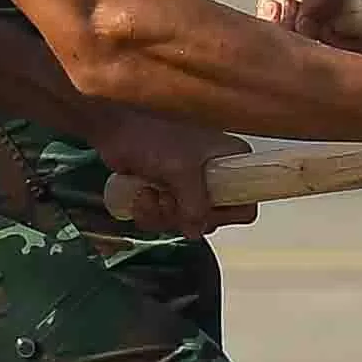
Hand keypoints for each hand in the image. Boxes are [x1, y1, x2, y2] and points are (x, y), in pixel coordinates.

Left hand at [87, 103, 249, 237]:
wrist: (116, 129)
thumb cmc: (154, 137)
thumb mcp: (181, 169)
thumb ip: (195, 204)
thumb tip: (196, 232)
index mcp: (233, 160)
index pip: (246, 201)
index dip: (225, 213)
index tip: (202, 210)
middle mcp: (217, 174)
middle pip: (213, 217)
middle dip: (184, 215)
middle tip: (168, 200)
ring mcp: (191, 185)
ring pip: (187, 222)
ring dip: (162, 215)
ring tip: (149, 195)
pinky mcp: (169, 192)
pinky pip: (166, 219)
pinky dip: (150, 214)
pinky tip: (141, 196)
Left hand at [257, 0, 361, 46]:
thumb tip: (307, 29)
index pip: (354, 54)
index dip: (334, 45)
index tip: (322, 26)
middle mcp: (337, 35)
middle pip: (321, 57)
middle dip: (305, 35)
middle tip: (297, 7)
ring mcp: (310, 35)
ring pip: (294, 53)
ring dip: (287, 28)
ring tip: (290, 1)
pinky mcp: (286, 33)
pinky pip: (273, 44)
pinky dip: (271, 26)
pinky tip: (275, 4)